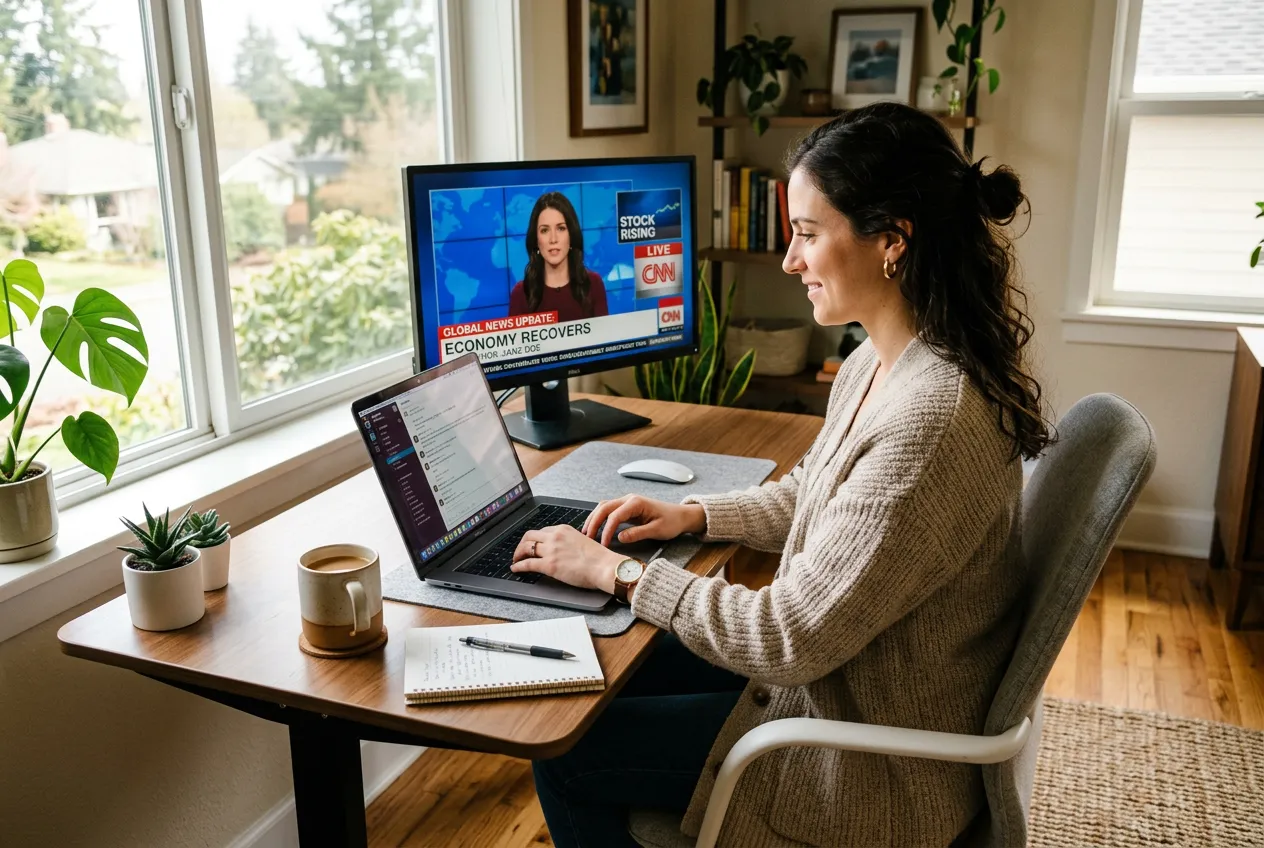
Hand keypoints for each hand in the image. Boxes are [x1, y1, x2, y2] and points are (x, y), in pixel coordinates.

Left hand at [511, 525, 624, 592]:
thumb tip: (562, 550)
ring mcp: (551, 550)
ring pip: (526, 548)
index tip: (531, 544)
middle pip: (529, 536)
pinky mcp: (549, 564)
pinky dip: (518, 566)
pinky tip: (516, 568)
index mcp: (563, 529)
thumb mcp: (581, 541)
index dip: (534, 539)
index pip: (542, 531)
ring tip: (516, 560)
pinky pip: (527, 563)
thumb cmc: (598, 558)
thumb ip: (568, 542)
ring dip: (517, 554)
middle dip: (522, 544)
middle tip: (519, 552)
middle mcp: (554, 537)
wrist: (603, 566)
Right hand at [581, 495, 706, 546]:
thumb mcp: (657, 530)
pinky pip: (609, 510)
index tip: (603, 543)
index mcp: (636, 503)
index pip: (615, 515)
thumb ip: (638, 533)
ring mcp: (627, 502)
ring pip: (604, 507)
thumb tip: (619, 537)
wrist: (681, 516)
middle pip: (604, 507)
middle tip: (587, 537)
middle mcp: (629, 499)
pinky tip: (596, 528)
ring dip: (594, 518)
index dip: (606, 530)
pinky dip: (600, 518)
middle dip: (594, 522)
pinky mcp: (627, 508)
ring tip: (586, 533)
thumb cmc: (672, 522)